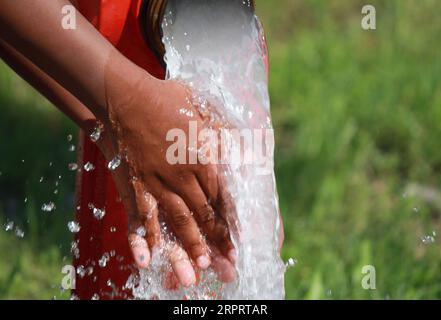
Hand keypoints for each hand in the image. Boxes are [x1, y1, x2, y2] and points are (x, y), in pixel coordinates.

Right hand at [96, 64, 235, 284]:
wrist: (124, 97)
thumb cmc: (167, 99)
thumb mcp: (203, 107)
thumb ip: (223, 130)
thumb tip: (242, 144)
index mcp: (202, 157)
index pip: (221, 197)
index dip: (229, 221)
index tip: (237, 240)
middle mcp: (182, 175)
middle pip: (202, 214)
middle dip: (215, 240)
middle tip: (225, 264)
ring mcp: (156, 182)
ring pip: (176, 221)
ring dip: (188, 247)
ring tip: (197, 271)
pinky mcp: (135, 184)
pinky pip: (140, 216)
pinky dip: (143, 239)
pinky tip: (146, 261)